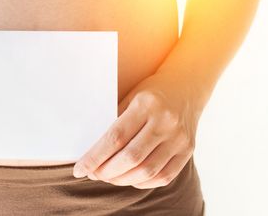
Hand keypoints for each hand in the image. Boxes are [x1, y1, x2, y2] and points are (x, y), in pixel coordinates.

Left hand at [72, 71, 205, 188]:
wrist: (187, 86)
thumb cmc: (151, 92)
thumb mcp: (130, 97)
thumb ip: (115, 121)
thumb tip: (92, 151)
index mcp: (146, 105)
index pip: (115, 138)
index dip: (95, 157)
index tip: (80, 169)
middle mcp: (165, 122)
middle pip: (131, 157)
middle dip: (106, 171)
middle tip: (93, 174)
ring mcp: (179, 138)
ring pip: (147, 171)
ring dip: (122, 180)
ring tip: (108, 177)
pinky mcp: (188, 150)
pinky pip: (163, 176)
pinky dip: (142, 182)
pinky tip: (129, 178)